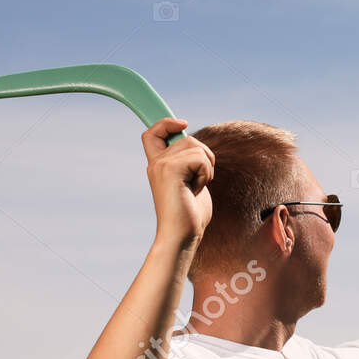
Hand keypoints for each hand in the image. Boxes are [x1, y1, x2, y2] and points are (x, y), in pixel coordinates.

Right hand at [142, 118, 213, 247]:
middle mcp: (155, 163)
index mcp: (158, 166)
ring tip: (196, 186)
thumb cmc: (190, 215)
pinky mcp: (169, 170)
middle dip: (204, 156)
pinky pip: (199, 158)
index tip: (182, 123)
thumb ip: (191, 164)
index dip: (166, 123)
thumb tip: (200, 149)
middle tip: (198, 181)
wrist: (182, 235)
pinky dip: (206, 174)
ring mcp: (160, 165)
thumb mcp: (190, 182)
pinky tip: (196, 190)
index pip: (152, 133)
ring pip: (195, 146)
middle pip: (186, 138)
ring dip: (206, 167)